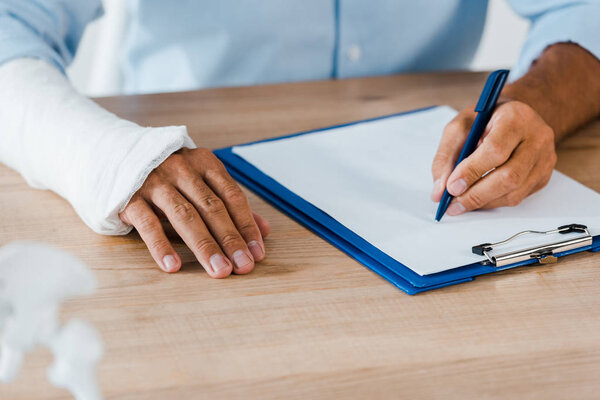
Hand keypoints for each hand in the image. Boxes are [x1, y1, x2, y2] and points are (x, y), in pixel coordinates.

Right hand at [119, 148, 269, 276]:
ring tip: (219, 270)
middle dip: (230, 239)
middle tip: (243, 266)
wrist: (116, 155)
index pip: (232, 197)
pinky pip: (148, 223)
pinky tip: (173, 266)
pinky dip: (161, 246)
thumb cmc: (169, 175)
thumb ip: (231, 205)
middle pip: (211, 208)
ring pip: (184, 216)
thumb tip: (264, 231)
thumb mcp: (201, 182)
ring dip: (204, 246)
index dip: (246, 226)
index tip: (257, 253)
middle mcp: (182, 169)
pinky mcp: (130, 197)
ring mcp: (155, 182)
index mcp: (205, 163)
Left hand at [431, 100, 556, 214]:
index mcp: (516, 117)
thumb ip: (446, 157)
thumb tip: (439, 191)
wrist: (515, 118)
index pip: (495, 150)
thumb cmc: (486, 120)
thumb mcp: (460, 127)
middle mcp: (537, 138)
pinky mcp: (543, 176)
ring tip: (461, 204)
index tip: (451, 187)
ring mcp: (544, 158)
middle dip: (476, 194)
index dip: (472, 171)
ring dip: (483, 202)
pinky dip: (494, 202)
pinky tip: (478, 199)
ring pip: (515, 191)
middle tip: (453, 204)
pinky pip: (518, 197)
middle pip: (509, 176)